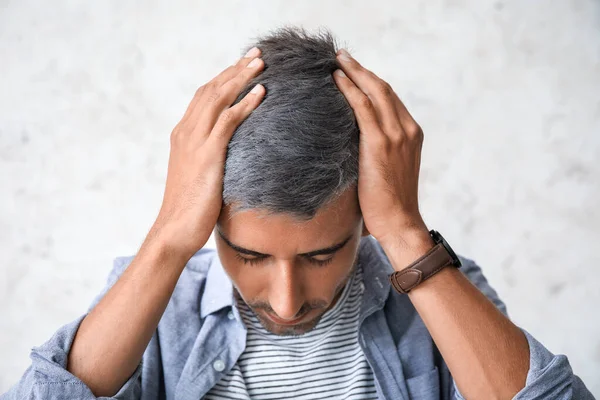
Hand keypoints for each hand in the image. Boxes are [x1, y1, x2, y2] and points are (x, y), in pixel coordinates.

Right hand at [150, 48, 264, 256]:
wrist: (174, 229)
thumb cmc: (189, 208)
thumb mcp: (199, 175)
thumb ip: (210, 157)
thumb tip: (231, 155)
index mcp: (183, 134)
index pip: (204, 96)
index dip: (224, 78)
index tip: (242, 66)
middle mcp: (186, 132)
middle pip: (212, 89)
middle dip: (235, 69)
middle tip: (256, 54)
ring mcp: (195, 142)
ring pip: (219, 98)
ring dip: (241, 78)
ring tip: (261, 64)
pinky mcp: (207, 154)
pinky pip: (228, 120)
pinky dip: (245, 104)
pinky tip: (261, 93)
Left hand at [333, 49, 431, 257]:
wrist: (399, 223)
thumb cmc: (388, 203)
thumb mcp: (388, 170)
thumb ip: (377, 151)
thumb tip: (351, 143)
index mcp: (412, 134)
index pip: (389, 98)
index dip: (370, 81)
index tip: (352, 70)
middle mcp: (408, 129)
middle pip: (383, 88)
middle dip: (361, 69)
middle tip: (341, 56)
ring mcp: (397, 135)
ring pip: (374, 91)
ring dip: (353, 72)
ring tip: (335, 60)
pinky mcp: (381, 144)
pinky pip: (363, 107)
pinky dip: (349, 89)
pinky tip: (336, 79)